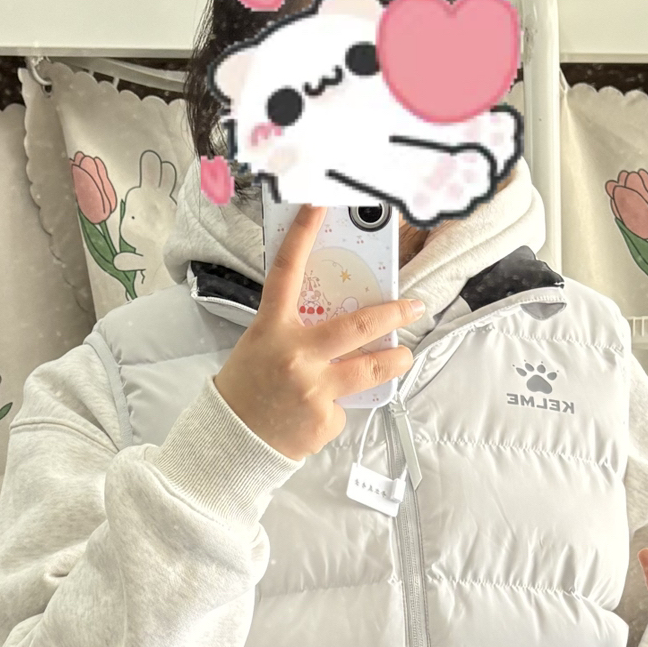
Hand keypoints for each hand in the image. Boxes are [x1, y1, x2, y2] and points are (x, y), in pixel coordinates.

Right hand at [213, 204, 422, 458]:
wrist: (233, 441)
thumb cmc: (247, 389)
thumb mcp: (262, 346)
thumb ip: (297, 331)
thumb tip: (342, 323)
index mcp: (272, 328)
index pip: (288, 272)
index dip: (303, 234)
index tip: (320, 205)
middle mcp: (295, 354)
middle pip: (357, 325)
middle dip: (393, 313)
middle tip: (414, 307)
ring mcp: (313, 388)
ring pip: (370, 370)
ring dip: (394, 361)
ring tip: (402, 357)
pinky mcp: (324, 417)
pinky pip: (345, 405)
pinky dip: (338, 406)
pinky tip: (317, 412)